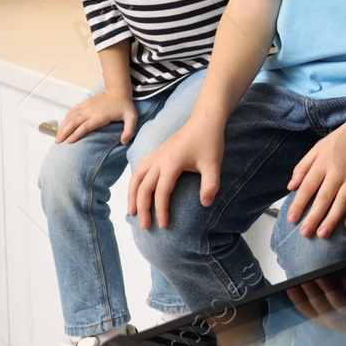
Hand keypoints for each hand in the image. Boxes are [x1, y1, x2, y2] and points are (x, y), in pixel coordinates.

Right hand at [56, 90, 135, 143]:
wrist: (118, 90)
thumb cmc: (125, 105)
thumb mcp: (131, 118)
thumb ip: (129, 131)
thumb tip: (124, 142)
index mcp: (100, 116)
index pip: (85, 126)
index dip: (76, 134)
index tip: (69, 142)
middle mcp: (90, 111)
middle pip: (73, 122)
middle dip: (64, 132)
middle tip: (58, 143)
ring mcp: (86, 107)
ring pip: (70, 117)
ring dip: (62, 127)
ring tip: (57, 137)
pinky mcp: (84, 104)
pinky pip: (71, 111)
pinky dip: (65, 119)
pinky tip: (62, 126)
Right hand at [127, 113, 224, 228]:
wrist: (205, 119)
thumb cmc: (210, 141)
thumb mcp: (214, 164)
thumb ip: (210, 185)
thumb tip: (205, 204)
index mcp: (171, 163)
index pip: (161, 193)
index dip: (161, 211)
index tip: (164, 226)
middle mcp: (159, 159)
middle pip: (143, 187)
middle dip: (142, 208)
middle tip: (144, 226)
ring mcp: (156, 154)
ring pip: (136, 177)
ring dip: (132, 195)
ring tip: (132, 212)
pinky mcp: (157, 152)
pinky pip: (140, 168)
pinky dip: (135, 181)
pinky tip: (136, 190)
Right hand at [285, 275, 345, 338]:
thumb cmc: (340, 317)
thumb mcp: (325, 316)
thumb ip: (315, 305)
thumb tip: (300, 284)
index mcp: (321, 320)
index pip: (306, 311)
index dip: (297, 300)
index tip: (290, 287)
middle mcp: (333, 319)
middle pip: (320, 306)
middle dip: (311, 292)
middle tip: (305, 280)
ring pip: (337, 302)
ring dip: (328, 289)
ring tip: (320, 277)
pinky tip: (345, 277)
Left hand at [286, 118, 345, 238]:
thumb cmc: (341, 139)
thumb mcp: (317, 148)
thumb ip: (302, 167)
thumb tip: (291, 186)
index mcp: (323, 162)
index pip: (307, 187)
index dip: (299, 204)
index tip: (292, 218)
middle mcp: (338, 170)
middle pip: (324, 197)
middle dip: (313, 217)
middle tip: (305, 233)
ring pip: (342, 201)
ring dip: (332, 219)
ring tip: (323, 233)